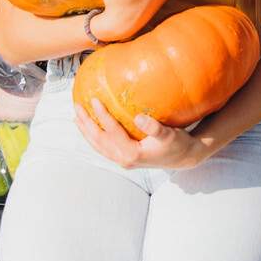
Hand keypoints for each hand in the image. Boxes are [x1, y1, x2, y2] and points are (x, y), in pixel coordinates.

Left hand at [75, 99, 208, 170]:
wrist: (183, 158)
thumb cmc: (178, 144)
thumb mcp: (169, 135)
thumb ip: (154, 127)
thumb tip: (139, 117)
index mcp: (132, 153)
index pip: (112, 132)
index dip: (102, 115)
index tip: (93, 100)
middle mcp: (124, 159)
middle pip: (98, 140)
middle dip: (86, 123)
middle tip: (76, 105)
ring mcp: (122, 160)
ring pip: (98, 146)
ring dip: (86, 131)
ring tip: (77, 116)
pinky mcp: (124, 159)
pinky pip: (103, 147)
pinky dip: (94, 137)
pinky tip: (91, 127)